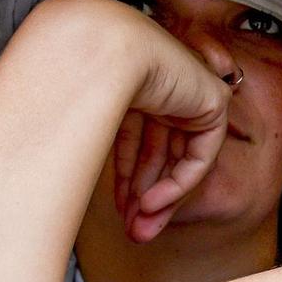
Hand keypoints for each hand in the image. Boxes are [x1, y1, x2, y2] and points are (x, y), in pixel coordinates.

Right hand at [91, 0, 234, 242]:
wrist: (103, 49)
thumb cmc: (79, 76)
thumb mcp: (91, 124)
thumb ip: (98, 152)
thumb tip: (69, 187)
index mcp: (136, 85)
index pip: (138, 143)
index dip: (128, 181)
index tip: (118, 212)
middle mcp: (166, 89)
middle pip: (160, 156)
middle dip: (145, 198)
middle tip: (133, 232)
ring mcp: (192, 94)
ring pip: (179, 161)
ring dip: (160, 200)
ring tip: (140, 231)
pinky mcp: (212, 103)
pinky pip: (200, 158)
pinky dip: (177, 185)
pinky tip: (152, 206)